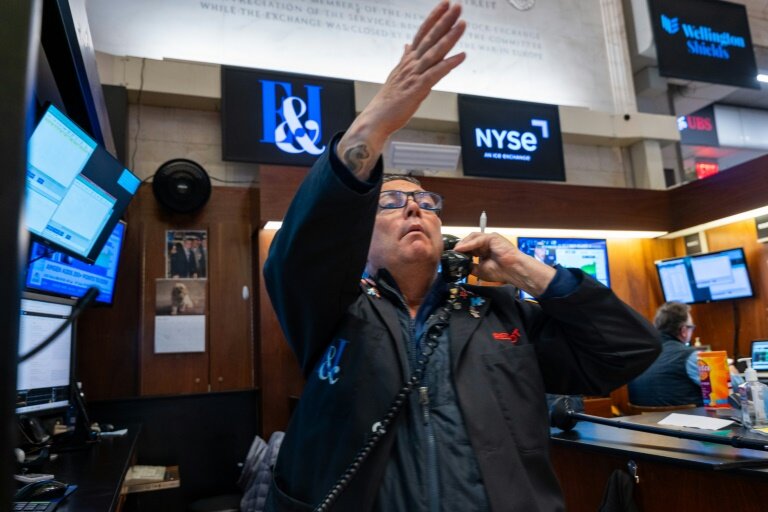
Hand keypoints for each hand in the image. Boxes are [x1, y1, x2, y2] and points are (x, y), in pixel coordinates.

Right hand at [337, 1, 465, 177]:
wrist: (376, 119)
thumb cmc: (388, 101)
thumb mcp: (396, 75)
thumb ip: (404, 59)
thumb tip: (406, 46)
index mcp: (407, 60)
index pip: (422, 33)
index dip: (434, 17)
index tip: (445, 4)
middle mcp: (411, 64)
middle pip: (430, 38)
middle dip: (445, 21)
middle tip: (457, 6)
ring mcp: (414, 75)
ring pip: (434, 52)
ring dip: (449, 37)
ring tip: (462, 24)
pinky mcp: (418, 89)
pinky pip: (436, 74)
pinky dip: (449, 64)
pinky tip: (461, 56)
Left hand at [454, 233, 556, 295]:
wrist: (513, 271)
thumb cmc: (501, 271)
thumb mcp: (480, 270)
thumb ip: (471, 266)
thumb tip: (461, 265)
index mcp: (484, 250)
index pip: (469, 247)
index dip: (461, 250)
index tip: (452, 255)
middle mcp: (487, 243)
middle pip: (469, 240)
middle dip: (460, 246)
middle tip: (452, 252)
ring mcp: (490, 239)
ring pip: (473, 237)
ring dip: (463, 244)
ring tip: (456, 250)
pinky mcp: (492, 237)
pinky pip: (478, 239)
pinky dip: (469, 244)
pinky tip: (462, 249)